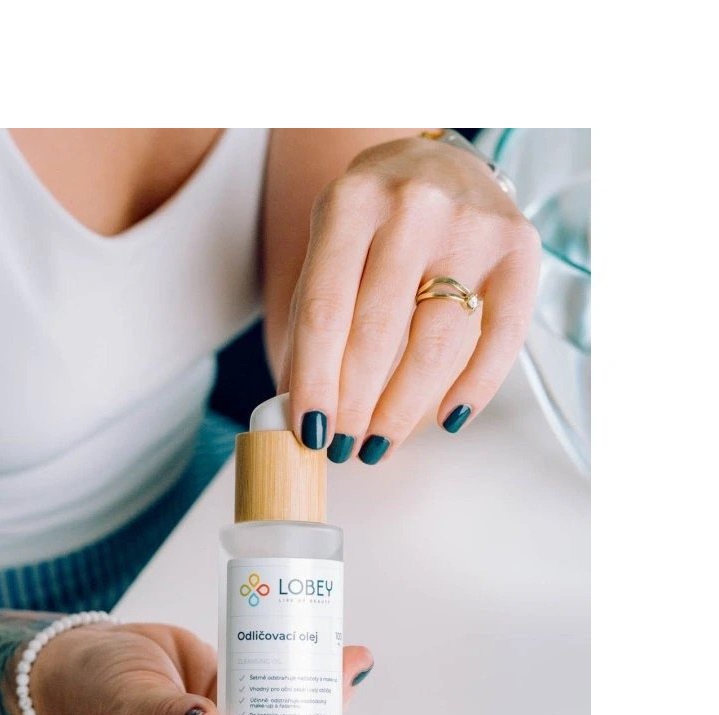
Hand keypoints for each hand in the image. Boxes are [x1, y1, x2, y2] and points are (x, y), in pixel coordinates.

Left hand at [282, 135, 540, 461]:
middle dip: (355, 405)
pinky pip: (501, 335)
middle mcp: (412, 209)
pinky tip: (448, 420)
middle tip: (344, 446)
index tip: (310, 432)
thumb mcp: (328, 249)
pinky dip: (475, 386)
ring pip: (435, 343)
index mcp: (350, 205)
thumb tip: (300, 407)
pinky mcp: (520, 248)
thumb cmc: (373, 221)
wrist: (436, 163)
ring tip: (379, 444)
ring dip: (403, 408)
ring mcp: (471, 227)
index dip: (314, 382)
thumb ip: (312, 321)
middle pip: (377, 332)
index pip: (324, 312)